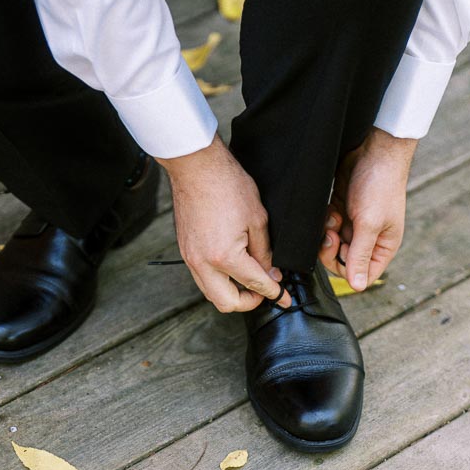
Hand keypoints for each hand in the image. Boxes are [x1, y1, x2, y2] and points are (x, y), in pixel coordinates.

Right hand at [157, 134, 291, 311]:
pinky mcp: (185, 251)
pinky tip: (232, 268)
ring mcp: (190, 258)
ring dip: (231, 293)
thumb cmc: (226, 184)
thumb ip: (265, 252)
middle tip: (263, 291)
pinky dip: (218, 281)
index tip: (284, 297)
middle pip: (227, 303)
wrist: (195, 166)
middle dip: (249, 302)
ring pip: (211, 294)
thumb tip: (271, 273)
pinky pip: (202, 278)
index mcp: (224, 256)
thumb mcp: (257, 218)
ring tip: (248, 280)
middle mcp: (203, 263)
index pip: (255, 284)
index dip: (274, 293)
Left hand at [318, 127, 417, 290]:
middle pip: (343, 261)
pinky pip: (327, 227)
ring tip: (334, 217)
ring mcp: (355, 225)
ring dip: (328, 233)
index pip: (363, 275)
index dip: (347, 269)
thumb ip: (361, 256)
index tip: (340, 251)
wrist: (373, 149)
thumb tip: (358, 287)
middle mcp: (369, 239)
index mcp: (383, 246)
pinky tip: (331, 209)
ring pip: (332, 245)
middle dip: (333, 250)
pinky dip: (325, 221)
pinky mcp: (342, 211)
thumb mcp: (369, 224)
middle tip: (332, 234)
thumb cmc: (379, 185)